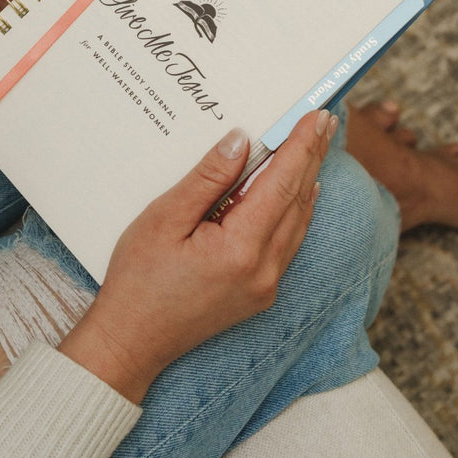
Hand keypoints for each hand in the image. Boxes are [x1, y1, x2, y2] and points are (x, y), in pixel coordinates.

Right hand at [58, 108, 335, 401]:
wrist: (131, 342)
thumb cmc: (138, 281)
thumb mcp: (164, 219)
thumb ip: (207, 179)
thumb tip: (240, 142)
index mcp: (240, 249)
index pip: (282, 185)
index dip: (301, 146)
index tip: (315, 115)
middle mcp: (264, 270)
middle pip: (297, 201)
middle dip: (312, 156)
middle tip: (326, 119)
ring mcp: (265, 286)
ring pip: (298, 222)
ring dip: (307, 180)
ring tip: (317, 145)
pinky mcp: (260, 294)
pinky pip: (289, 242)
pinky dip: (296, 210)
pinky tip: (301, 193)